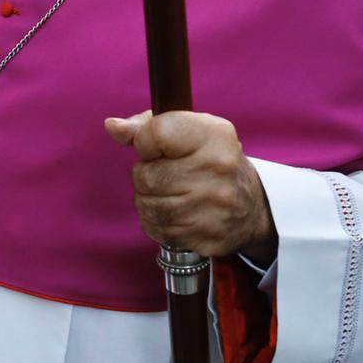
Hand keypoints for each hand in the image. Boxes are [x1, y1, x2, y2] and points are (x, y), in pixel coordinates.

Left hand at [104, 110, 275, 262]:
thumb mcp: (188, 131)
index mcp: (213, 135)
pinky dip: (156, 222)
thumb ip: (146, 126)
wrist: (250, 205)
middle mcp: (218, 169)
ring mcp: (214, 206)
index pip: (155, 133)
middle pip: (145, 175)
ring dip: (148, 200)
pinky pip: (157, 229)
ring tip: (168, 193)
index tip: (155, 147)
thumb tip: (113, 126)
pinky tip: (174, 213)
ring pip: (147, 205)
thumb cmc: (209, 161)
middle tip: (165, 174)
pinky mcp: (207, 236)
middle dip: (145, 174)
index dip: (145, 141)